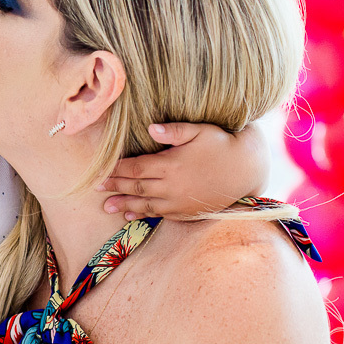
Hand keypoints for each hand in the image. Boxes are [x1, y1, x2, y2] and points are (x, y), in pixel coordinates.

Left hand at [96, 122, 267, 219]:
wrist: (247, 171)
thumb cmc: (221, 145)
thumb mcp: (199, 131)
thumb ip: (173, 130)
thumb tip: (150, 127)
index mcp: (170, 164)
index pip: (135, 168)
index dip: (116, 170)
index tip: (100, 172)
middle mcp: (172, 186)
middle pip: (136, 186)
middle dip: (115, 187)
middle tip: (95, 189)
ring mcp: (179, 201)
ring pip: (145, 204)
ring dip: (125, 205)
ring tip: (107, 208)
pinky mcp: (187, 211)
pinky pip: (160, 215)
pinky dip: (144, 214)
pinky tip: (131, 215)